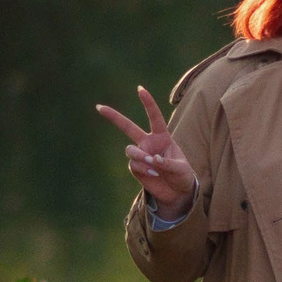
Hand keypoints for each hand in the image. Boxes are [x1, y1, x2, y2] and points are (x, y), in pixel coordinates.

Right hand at [96, 85, 198, 215]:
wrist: (177, 192)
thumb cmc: (183, 176)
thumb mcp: (182, 169)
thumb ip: (168, 163)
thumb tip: (152, 159)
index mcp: (162, 137)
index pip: (154, 117)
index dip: (148, 103)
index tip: (140, 89)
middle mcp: (148, 142)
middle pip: (128, 127)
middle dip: (113, 117)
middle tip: (99, 107)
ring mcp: (140, 154)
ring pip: (131, 150)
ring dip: (141, 158)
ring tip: (155, 167)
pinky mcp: (135, 167)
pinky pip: (133, 164)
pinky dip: (143, 169)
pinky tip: (153, 174)